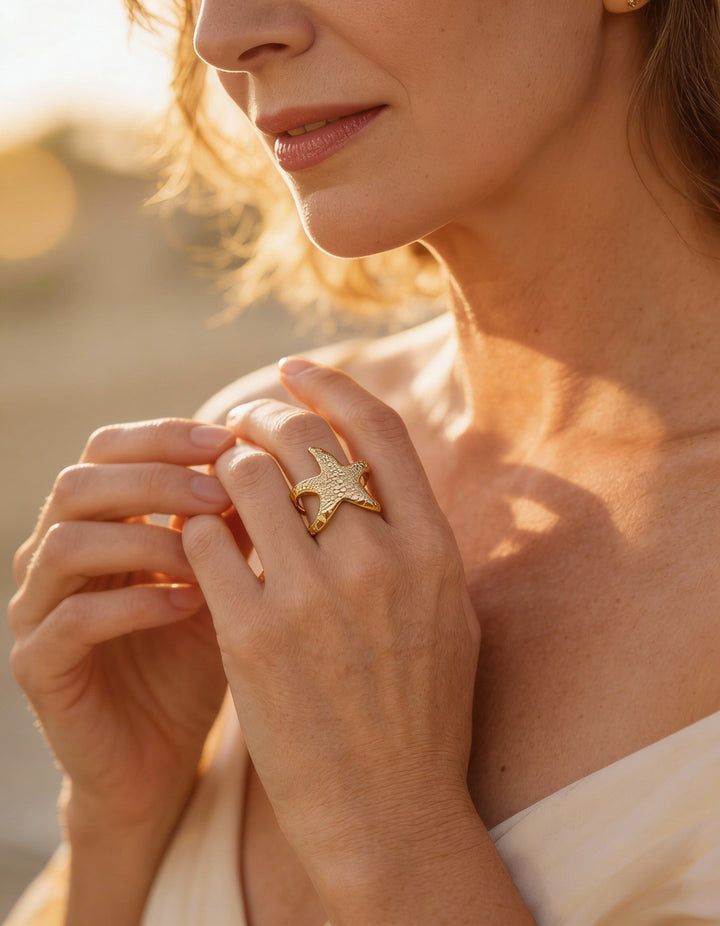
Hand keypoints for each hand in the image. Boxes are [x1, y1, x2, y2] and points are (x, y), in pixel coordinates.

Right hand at [9, 419, 236, 837]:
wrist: (159, 755)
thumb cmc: (194, 656)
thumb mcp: (222, 581)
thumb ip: (232, 527)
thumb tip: (268, 462)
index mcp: (96, 521)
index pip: (107, 449)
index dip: (164, 435)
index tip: (228, 437)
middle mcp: (54, 554)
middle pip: (79, 482)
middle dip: (155, 478)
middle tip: (220, 491)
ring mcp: (37, 609)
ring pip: (66, 542)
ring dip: (145, 540)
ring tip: (207, 558)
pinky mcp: (37, 666)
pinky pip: (71, 619)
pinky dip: (134, 603)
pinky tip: (189, 605)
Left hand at [183, 361, 480, 907]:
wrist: (389, 810)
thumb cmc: (422, 713)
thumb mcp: (448, 613)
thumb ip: (418, 538)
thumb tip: (376, 474)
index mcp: (431, 549)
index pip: (377, 430)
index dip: (331, 386)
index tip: (295, 370)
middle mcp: (378, 561)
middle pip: (303, 440)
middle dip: (262, 418)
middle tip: (239, 427)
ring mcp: (314, 599)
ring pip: (246, 478)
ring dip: (223, 471)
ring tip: (215, 486)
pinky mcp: (253, 637)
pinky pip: (206, 542)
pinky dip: (196, 530)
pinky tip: (198, 542)